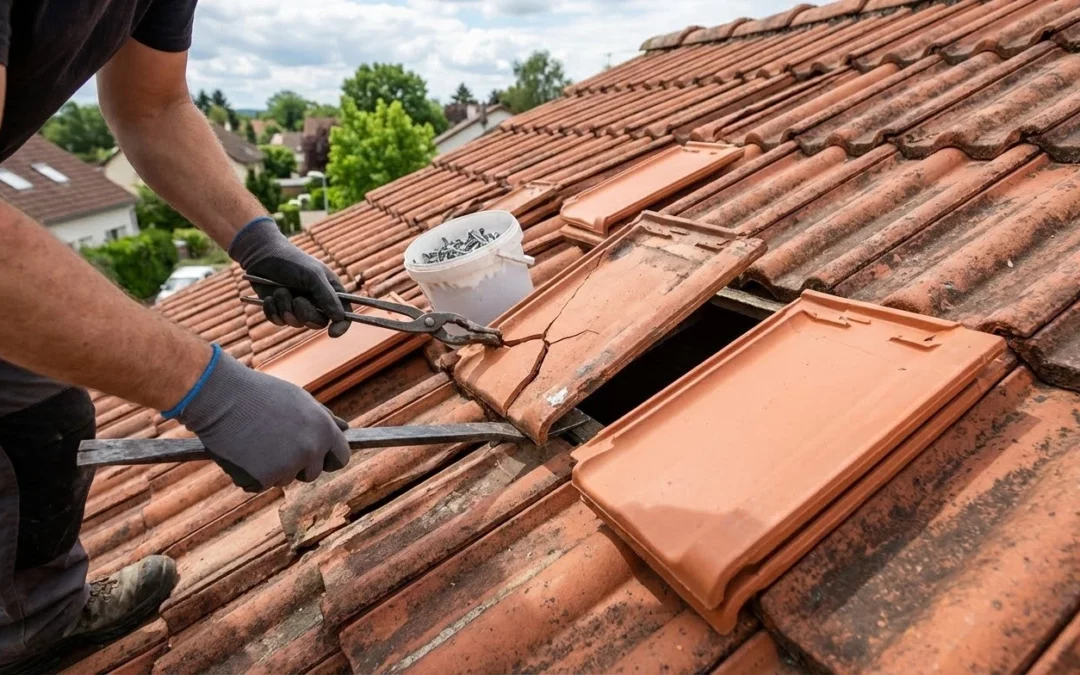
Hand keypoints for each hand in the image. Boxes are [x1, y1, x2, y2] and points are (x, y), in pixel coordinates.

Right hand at [176, 348, 350, 491]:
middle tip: (274, 443)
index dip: (327, 458)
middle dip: (297, 465)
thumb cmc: (259, 393)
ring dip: (270, 468)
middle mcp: (310, 450)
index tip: (316, 457)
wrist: (221, 396)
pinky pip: (258, 485)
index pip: (341, 457)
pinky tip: (240, 451)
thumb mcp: (299, 399)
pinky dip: (248, 474)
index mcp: (323, 429)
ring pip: (284, 479)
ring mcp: (288, 466)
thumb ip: (323, 417)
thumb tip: (346, 428)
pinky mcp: (263, 479)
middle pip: (312, 473)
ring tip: (253, 440)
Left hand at [229, 217, 351, 336]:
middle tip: (297, 299)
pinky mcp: (280, 310)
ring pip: (296, 323)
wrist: (263, 256)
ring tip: (280, 290)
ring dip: (286, 308)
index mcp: (330, 292)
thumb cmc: (292, 261)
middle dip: (305, 313)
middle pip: (318, 323)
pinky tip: (270, 297)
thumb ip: (327, 296)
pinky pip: (279, 322)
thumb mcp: (313, 275)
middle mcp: (316, 302)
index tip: (332, 333)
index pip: (343, 314)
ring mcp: (298, 307)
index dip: (341, 325)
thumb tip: (340, 317)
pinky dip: (273, 310)